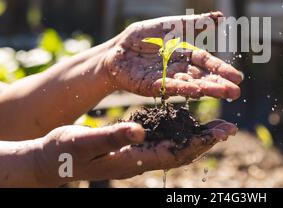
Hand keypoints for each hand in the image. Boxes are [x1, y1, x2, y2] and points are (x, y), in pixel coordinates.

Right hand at [33, 121, 236, 186]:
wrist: (52, 160)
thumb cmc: (65, 151)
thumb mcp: (86, 141)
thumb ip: (112, 136)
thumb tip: (139, 131)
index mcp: (133, 160)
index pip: (175, 153)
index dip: (200, 144)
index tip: (221, 134)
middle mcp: (141, 159)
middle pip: (182, 152)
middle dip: (207, 141)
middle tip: (230, 128)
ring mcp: (138, 154)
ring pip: (176, 147)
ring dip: (197, 137)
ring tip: (217, 127)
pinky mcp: (133, 147)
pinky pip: (163, 140)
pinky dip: (180, 132)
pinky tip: (187, 123)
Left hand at [104, 12, 242, 99]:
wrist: (117, 49)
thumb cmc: (144, 36)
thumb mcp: (172, 25)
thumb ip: (195, 23)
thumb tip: (221, 16)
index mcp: (186, 56)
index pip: (207, 63)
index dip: (221, 70)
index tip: (237, 78)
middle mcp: (180, 70)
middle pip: (202, 77)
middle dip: (219, 84)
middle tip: (236, 92)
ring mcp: (167, 80)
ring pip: (190, 84)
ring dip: (207, 89)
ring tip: (223, 94)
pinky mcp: (152, 86)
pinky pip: (169, 87)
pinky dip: (183, 88)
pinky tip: (197, 91)